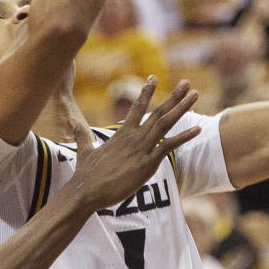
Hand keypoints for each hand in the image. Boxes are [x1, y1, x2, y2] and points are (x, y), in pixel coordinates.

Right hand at [71, 76, 200, 214]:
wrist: (86, 191)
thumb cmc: (86, 174)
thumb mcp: (85, 150)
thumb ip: (82, 134)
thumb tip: (70, 120)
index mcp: (122, 134)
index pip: (137, 107)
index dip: (146, 92)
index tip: (153, 78)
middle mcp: (134, 137)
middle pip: (157, 112)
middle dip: (174, 97)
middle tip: (187, 83)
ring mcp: (141, 150)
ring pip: (165, 124)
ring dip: (182, 108)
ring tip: (195, 95)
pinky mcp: (146, 164)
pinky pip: (169, 147)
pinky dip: (184, 137)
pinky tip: (198, 129)